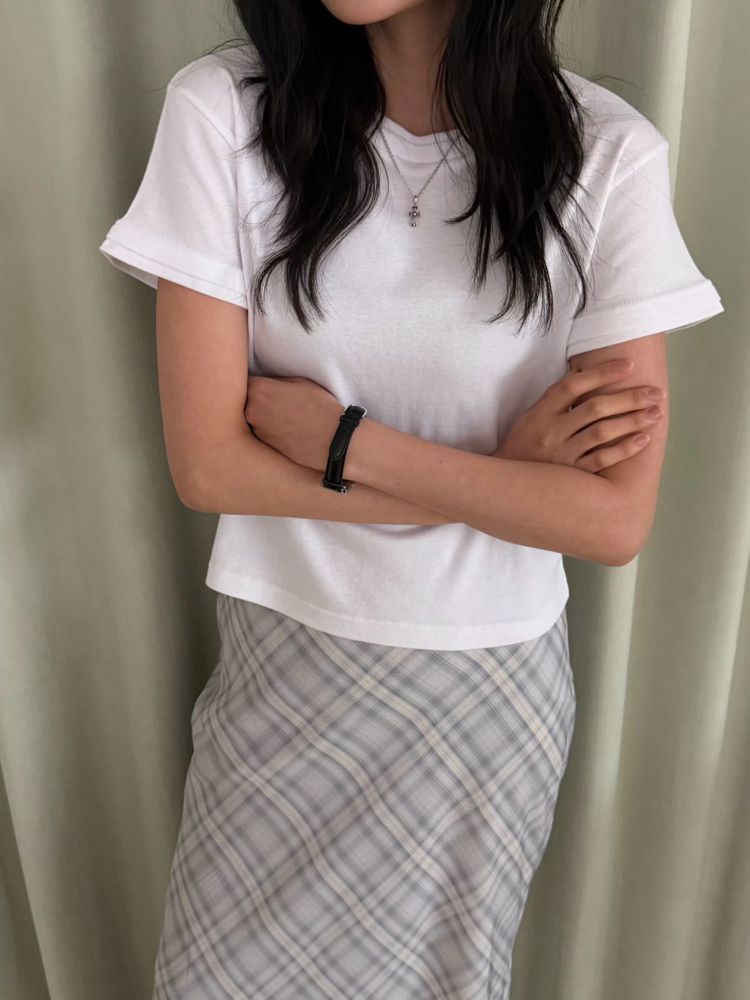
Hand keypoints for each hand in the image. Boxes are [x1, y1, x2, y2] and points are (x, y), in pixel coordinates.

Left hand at [244, 375, 344, 470]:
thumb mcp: (300, 382)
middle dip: (256, 398)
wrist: (333, 441)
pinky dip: (270, 429)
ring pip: (253, 417)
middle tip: (276, 399)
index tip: (264, 383)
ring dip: (262, 415)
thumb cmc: (321, 407)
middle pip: (245, 400)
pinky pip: (261, 432)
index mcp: (258, 390)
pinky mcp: (264, 446)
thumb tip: (267, 383)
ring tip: (285, 415)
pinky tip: (287, 428)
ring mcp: (256, 431)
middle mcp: (251, 411)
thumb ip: (276, 381)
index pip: (243, 379)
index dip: (255, 381)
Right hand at [494, 359, 664, 471]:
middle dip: (629, 398)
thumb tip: (587, 373)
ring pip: (602, 432)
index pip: (574, 385)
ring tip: (656, 413)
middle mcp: (551, 431)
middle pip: (595, 407)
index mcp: (541, 412)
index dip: (602, 373)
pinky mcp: (570, 475)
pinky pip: (601, 460)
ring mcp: (561, 454)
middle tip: (656, 393)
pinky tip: (643, 440)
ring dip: (632, 421)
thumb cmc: (524, 445)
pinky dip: (624, 449)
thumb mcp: (532, 416)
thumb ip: (556, 399)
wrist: (505, 485)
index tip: (629, 366)